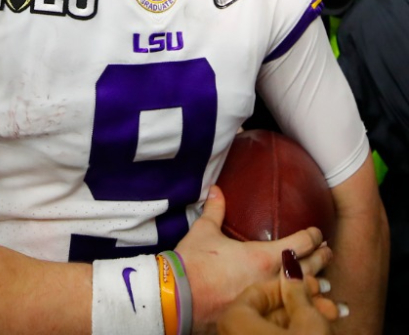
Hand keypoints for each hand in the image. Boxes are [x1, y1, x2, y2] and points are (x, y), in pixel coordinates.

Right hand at [175, 186, 332, 333]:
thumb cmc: (192, 264)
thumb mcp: (203, 233)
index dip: (312, 235)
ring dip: (318, 285)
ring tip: (326, 283)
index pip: (301, 242)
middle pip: (310, 267)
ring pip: (307, 294)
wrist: (178, 297)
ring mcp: (271, 301)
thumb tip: (216, 190)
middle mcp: (274, 279)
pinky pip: (294, 313)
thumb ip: (215, 211)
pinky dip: (307, 309)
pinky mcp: (263, 315)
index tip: (315, 232)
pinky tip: (314, 310)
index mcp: (264, 256)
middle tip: (327, 251)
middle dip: (321, 257)